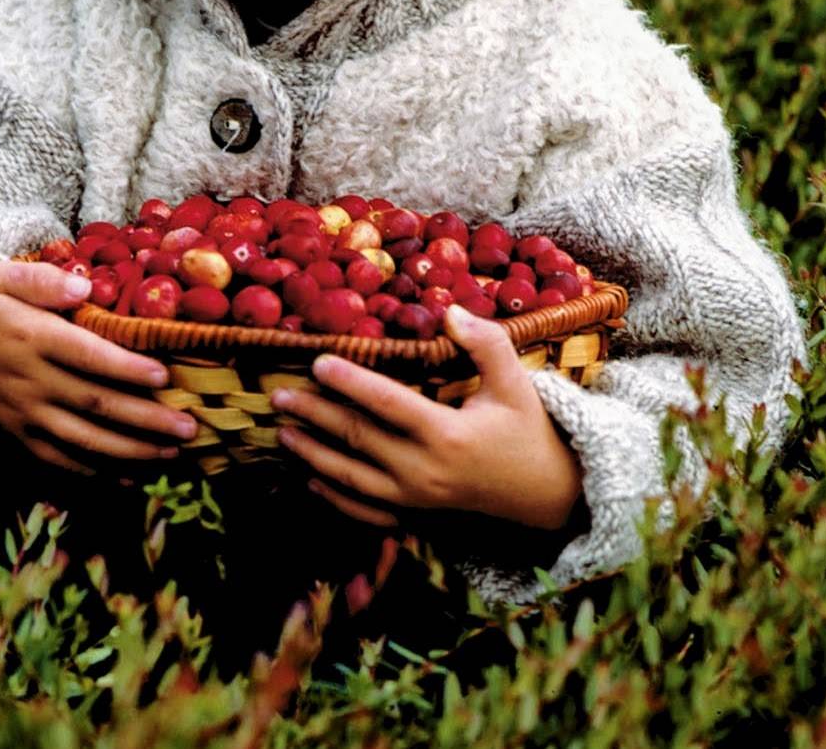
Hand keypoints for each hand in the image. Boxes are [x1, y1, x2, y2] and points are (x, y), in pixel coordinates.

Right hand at [0, 260, 197, 475]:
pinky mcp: (15, 433)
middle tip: (188, 428)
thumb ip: (40, 279)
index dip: (125, 368)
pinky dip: (93, 472)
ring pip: (81, 439)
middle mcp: (28, 379)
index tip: (163, 377)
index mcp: (29, 336)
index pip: (85, 355)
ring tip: (171, 455)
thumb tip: (84, 287)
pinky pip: (57, 459)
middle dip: (144, 419)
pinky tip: (130, 477)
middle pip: (93, 404)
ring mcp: (22, 412)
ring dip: (129, 451)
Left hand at [269, 303, 582, 531]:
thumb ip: (485, 343)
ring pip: (351, 477)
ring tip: (281, 431)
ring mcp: (416, 499)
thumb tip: (448, 310)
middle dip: (314, 415)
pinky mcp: (415, 515)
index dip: (349, 380)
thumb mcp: (515, 381)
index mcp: (447, 435)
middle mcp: (424, 471)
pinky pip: (364, 511)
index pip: (386, 402)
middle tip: (277, 394)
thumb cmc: (528, 429)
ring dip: (312, 454)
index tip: (317, 360)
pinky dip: (333, 497)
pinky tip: (309, 479)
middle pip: (357, 438)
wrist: (548, 494)